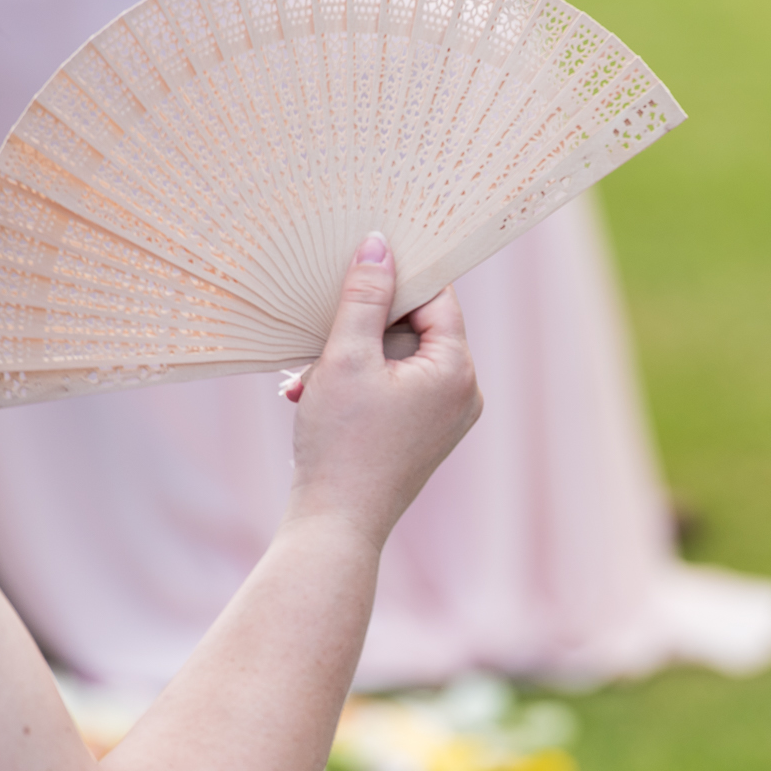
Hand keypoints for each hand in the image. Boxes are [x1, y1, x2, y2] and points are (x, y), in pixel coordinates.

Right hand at [284, 233, 479, 548]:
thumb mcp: (346, 357)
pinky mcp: (424, 436)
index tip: (357, 265)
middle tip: (316, 334)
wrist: (335, 527)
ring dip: (349, 359)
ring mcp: (446, 418)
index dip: (396, 277)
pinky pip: (394, 390)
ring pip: (396, 360)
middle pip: (414, 329)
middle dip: (360, 329)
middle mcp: (464, 393)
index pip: (435, 297)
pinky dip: (356, 386)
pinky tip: (312, 396)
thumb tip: (379, 243)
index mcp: (457, 369)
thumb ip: (364, 297)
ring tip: (306, 379)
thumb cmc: (341, 443)